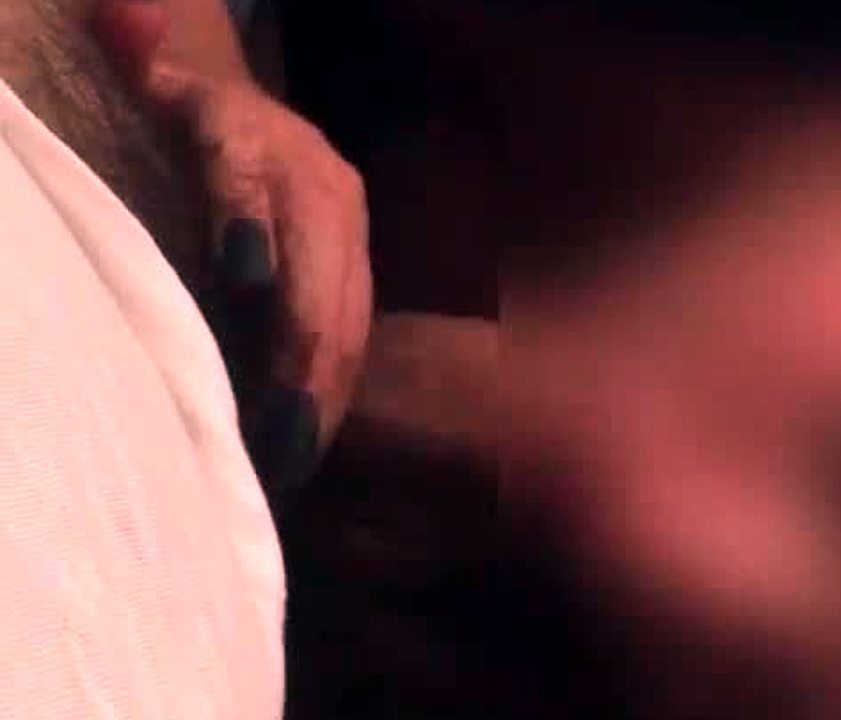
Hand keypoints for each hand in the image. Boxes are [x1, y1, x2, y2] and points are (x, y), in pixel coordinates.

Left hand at [95, 0, 372, 497]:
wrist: (253, 116)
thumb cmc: (194, 112)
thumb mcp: (167, 83)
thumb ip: (145, 57)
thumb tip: (126, 21)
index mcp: (274, 149)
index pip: (268, 206)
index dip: (263, 257)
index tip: (252, 319)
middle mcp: (329, 196)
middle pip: (329, 290)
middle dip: (311, 366)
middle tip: (287, 441)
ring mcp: (351, 239)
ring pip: (349, 323)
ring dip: (327, 391)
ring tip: (297, 458)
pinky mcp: (356, 275)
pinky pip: (353, 337)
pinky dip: (331, 387)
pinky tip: (309, 434)